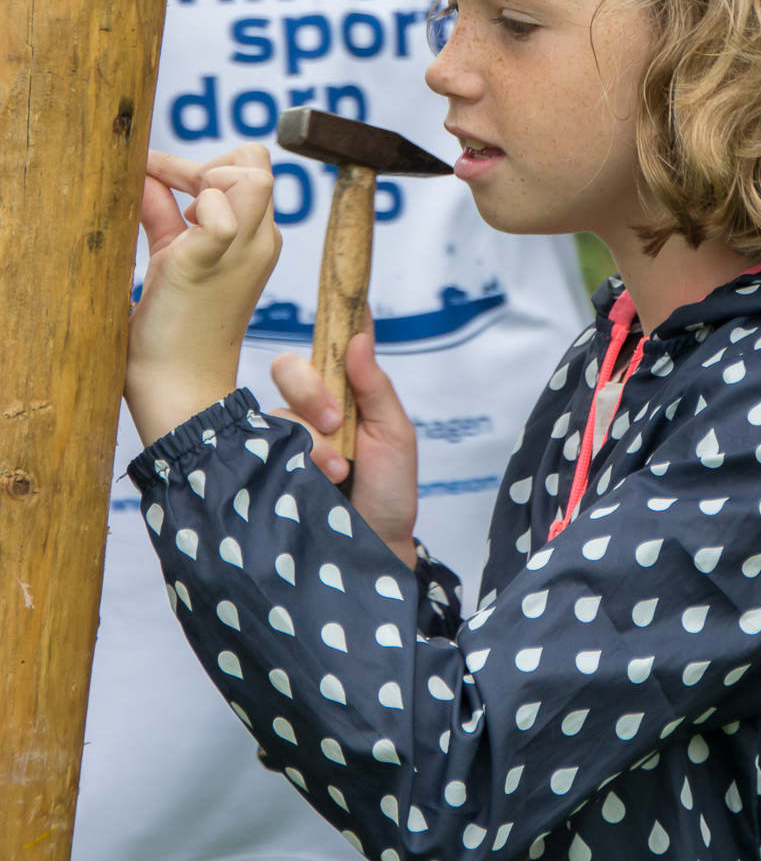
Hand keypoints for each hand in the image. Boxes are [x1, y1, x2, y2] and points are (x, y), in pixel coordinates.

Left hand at [126, 146, 280, 446]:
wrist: (177, 391)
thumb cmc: (173, 332)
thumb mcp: (172, 257)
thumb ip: (163, 212)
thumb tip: (143, 172)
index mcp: (256, 240)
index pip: (253, 169)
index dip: (209, 165)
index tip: (163, 180)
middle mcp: (260, 242)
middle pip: (257, 162)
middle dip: (208, 164)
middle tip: (176, 200)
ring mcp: (243, 253)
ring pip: (252, 175)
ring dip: (202, 179)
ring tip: (179, 218)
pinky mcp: (210, 265)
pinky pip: (219, 214)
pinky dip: (192, 207)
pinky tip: (175, 234)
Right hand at [271, 327, 418, 569]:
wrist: (374, 551)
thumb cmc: (390, 494)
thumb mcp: (395, 436)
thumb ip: (376, 387)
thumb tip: (360, 335)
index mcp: (343, 396)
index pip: (328, 349)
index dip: (336, 322)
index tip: (346, 309)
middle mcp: (310, 412)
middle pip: (288, 370)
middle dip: (309, 388)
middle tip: (336, 421)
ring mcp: (286, 440)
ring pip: (279, 411)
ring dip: (311, 438)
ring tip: (340, 470)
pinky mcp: (266, 468)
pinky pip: (265, 446)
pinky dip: (296, 459)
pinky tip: (317, 479)